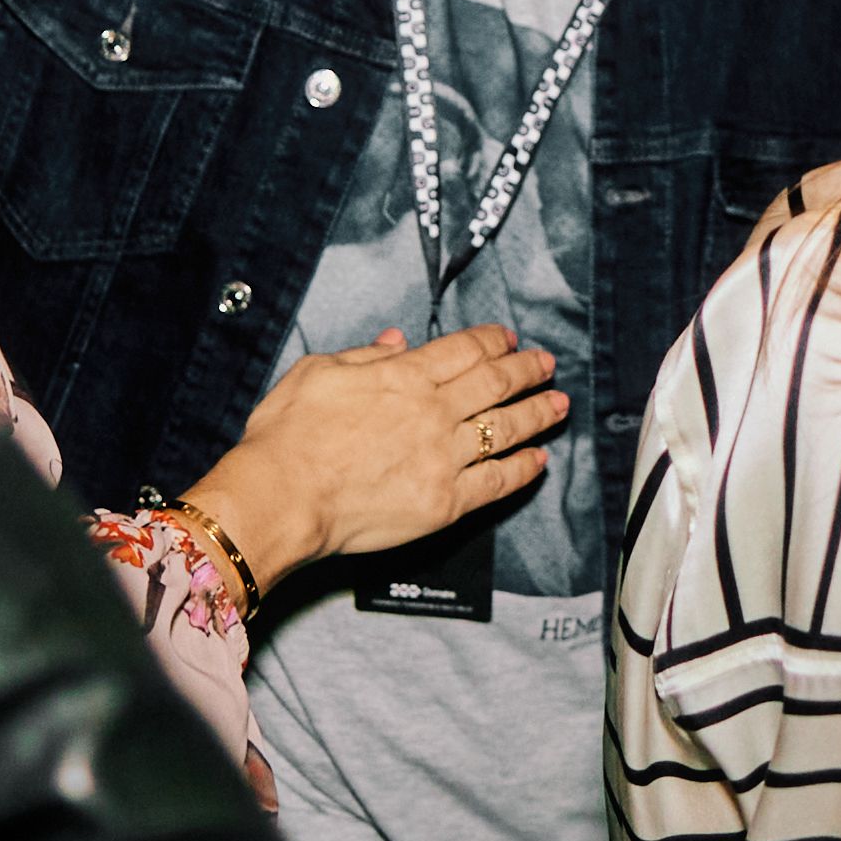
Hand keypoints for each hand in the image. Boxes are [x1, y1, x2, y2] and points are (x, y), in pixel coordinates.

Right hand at [193, 321, 566, 572]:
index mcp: (403, 376)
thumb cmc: (287, 437)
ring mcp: (443, 457)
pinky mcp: (445, 502)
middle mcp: (432, 412)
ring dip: (538, 413)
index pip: (464, 350)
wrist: (282, 496)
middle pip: (496, 383)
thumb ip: (363, 355)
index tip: (509, 339)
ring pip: (506, 428)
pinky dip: (523, 469)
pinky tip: (538, 461)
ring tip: (558, 404)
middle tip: (546, 363)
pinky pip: (497, 481)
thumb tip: (395, 341)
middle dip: (528, 369)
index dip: (493, 341)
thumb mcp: (317, 372)